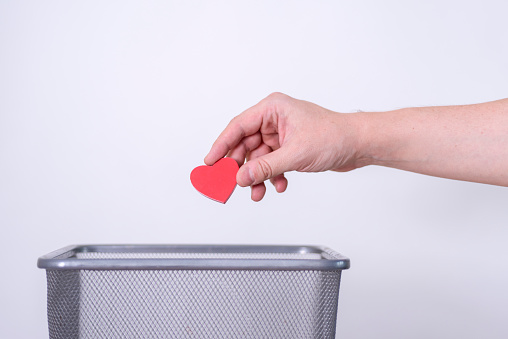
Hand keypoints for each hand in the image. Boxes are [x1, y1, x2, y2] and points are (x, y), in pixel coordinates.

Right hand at [205, 92, 365, 200]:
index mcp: (273, 108)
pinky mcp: (289, 146)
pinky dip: (272, 175)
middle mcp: (274, 119)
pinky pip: (271, 163)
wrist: (359, 145)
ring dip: (258, 176)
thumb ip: (265, 167)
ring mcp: (281, 134)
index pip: (238, 127)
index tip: (209, 162)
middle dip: (241, 167)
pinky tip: (279, 185)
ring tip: (257, 192)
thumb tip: (241, 177)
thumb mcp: (295, 154)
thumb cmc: (335, 136)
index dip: (221, 145)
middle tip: (231, 184)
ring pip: (258, 157)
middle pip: (245, 144)